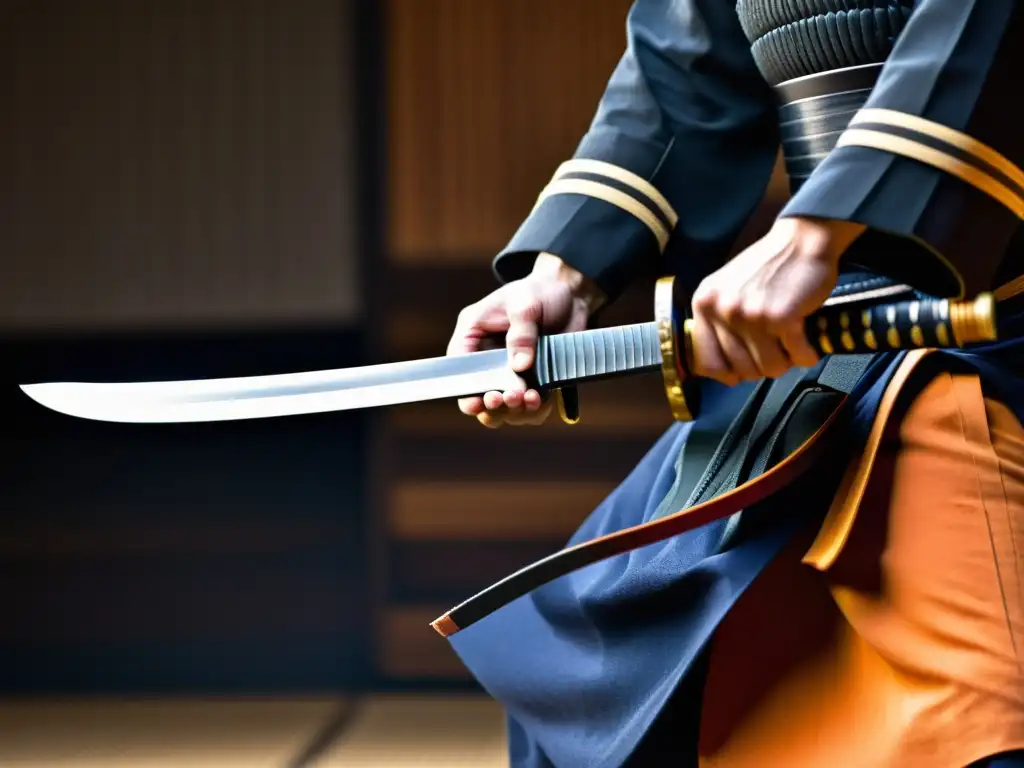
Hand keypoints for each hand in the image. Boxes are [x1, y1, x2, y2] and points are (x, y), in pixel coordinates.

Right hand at [447, 253, 604, 427]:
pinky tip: (540, 400)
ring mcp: (510, 374)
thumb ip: (521, 334)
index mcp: (473, 335)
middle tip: (509, 397)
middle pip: (479, 396)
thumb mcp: (526, 304)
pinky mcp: (532, 382)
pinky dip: (534, 410)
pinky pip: (528, 408)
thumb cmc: (539, 291)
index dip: (465, 389)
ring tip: (530, 399)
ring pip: (504, 408)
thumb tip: (519, 366)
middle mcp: (488, 359)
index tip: (477, 403)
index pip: (460, 368)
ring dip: (514, 411)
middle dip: (493, 404)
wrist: (571, 294)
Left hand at [689, 216, 864, 385]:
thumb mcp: (726, 289)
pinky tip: (807, 344)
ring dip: (786, 361)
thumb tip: (722, 371)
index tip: (741, 372)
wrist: (800, 240)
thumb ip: (719, 322)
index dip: (728, 373)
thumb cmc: (768, 266)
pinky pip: (796, 357)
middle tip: (776, 351)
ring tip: (791, 344)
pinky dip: (806, 355)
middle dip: (763, 366)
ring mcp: (750, 315)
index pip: (706, 362)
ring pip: (770, 368)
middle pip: (742, 370)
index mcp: (704, 304)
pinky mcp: (781, 317)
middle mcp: (723, 310)